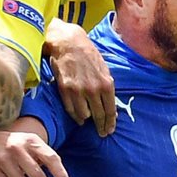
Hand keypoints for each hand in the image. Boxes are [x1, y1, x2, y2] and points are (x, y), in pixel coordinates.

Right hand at [46, 20, 115, 134]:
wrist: (68, 43)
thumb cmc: (88, 55)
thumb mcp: (104, 69)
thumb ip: (107, 88)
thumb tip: (112, 107)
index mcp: (106, 83)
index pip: (110, 110)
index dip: (110, 123)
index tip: (109, 130)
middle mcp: (93, 89)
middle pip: (98, 116)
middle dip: (101, 126)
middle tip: (101, 133)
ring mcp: (78, 90)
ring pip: (84, 116)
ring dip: (86, 119)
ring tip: (87, 121)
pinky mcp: (65, 90)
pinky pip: (71, 110)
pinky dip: (75, 115)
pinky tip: (78, 117)